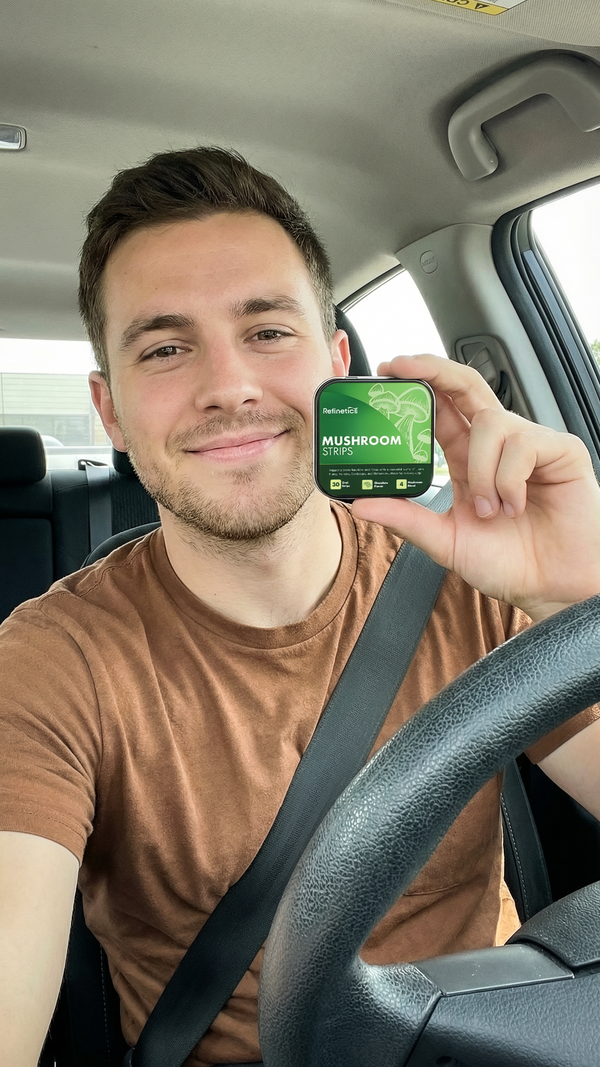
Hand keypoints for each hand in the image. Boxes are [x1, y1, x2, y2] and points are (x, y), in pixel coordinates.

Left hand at [351, 354, 599, 620]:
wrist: (553, 587)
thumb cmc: (509, 563)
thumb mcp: (446, 542)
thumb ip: (406, 520)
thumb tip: (358, 504)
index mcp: (468, 458)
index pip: (441, 407)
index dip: (416, 383)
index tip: (385, 370)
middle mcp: (496, 444)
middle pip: (465, 385)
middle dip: (432, 369)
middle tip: (399, 368)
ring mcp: (529, 443)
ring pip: (489, 424)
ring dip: (480, 470)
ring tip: (488, 509)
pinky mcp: (560, 450)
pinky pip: (522, 445)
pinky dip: (510, 480)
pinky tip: (517, 507)